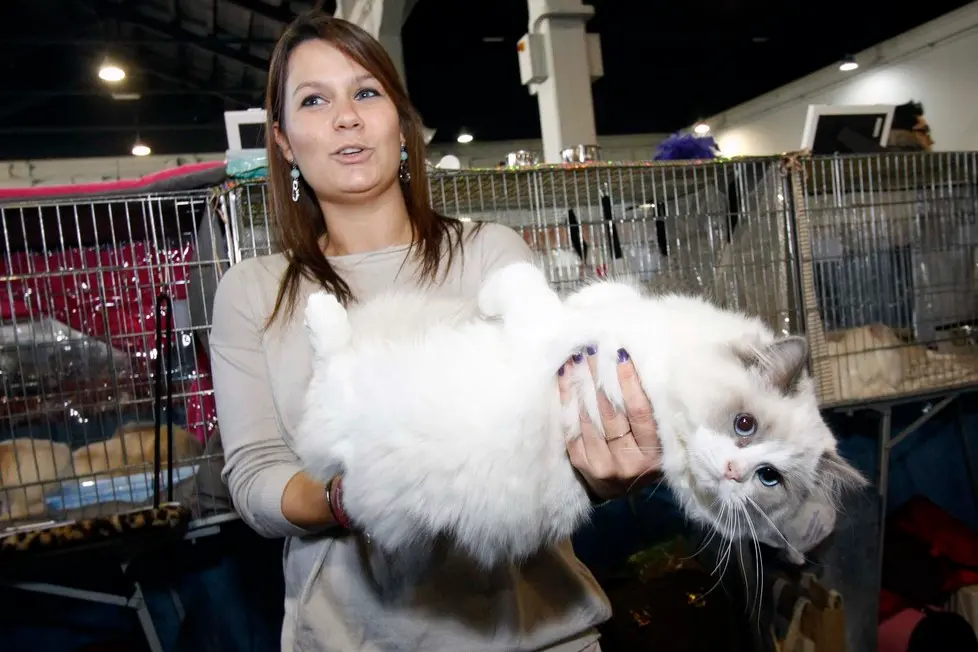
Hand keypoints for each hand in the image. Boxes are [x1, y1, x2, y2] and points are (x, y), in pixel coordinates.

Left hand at [558, 346, 662, 501]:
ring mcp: (601, 465)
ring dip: (581, 383)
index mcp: (654, 455)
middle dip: (600, 377)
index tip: (620, 355)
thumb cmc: (645, 456)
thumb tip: (630, 366)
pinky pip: (571, 425)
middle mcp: (627, 463)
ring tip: (578, 357)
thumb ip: (651, 415)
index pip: (639, 412)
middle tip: (594, 348)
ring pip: (588, 418)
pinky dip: (568, 398)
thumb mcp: (658, 441)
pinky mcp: (580, 463)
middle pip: (610, 412)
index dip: (629, 382)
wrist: (620, 491)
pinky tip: (566, 377)